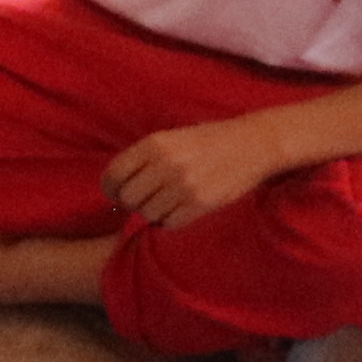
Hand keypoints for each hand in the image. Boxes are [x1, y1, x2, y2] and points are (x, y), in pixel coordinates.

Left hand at [102, 115, 279, 231]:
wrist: (251, 145)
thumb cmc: (208, 141)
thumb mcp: (172, 138)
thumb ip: (145, 158)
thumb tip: (117, 186)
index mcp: (155, 143)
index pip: (114, 174)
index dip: (110, 188)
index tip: (116, 193)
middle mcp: (166, 164)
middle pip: (128, 198)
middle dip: (131, 203)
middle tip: (143, 200)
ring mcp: (183, 185)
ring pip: (148, 213)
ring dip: (153, 212)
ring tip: (168, 201)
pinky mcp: (200, 204)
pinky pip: (169, 223)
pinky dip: (170, 220)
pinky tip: (180, 209)